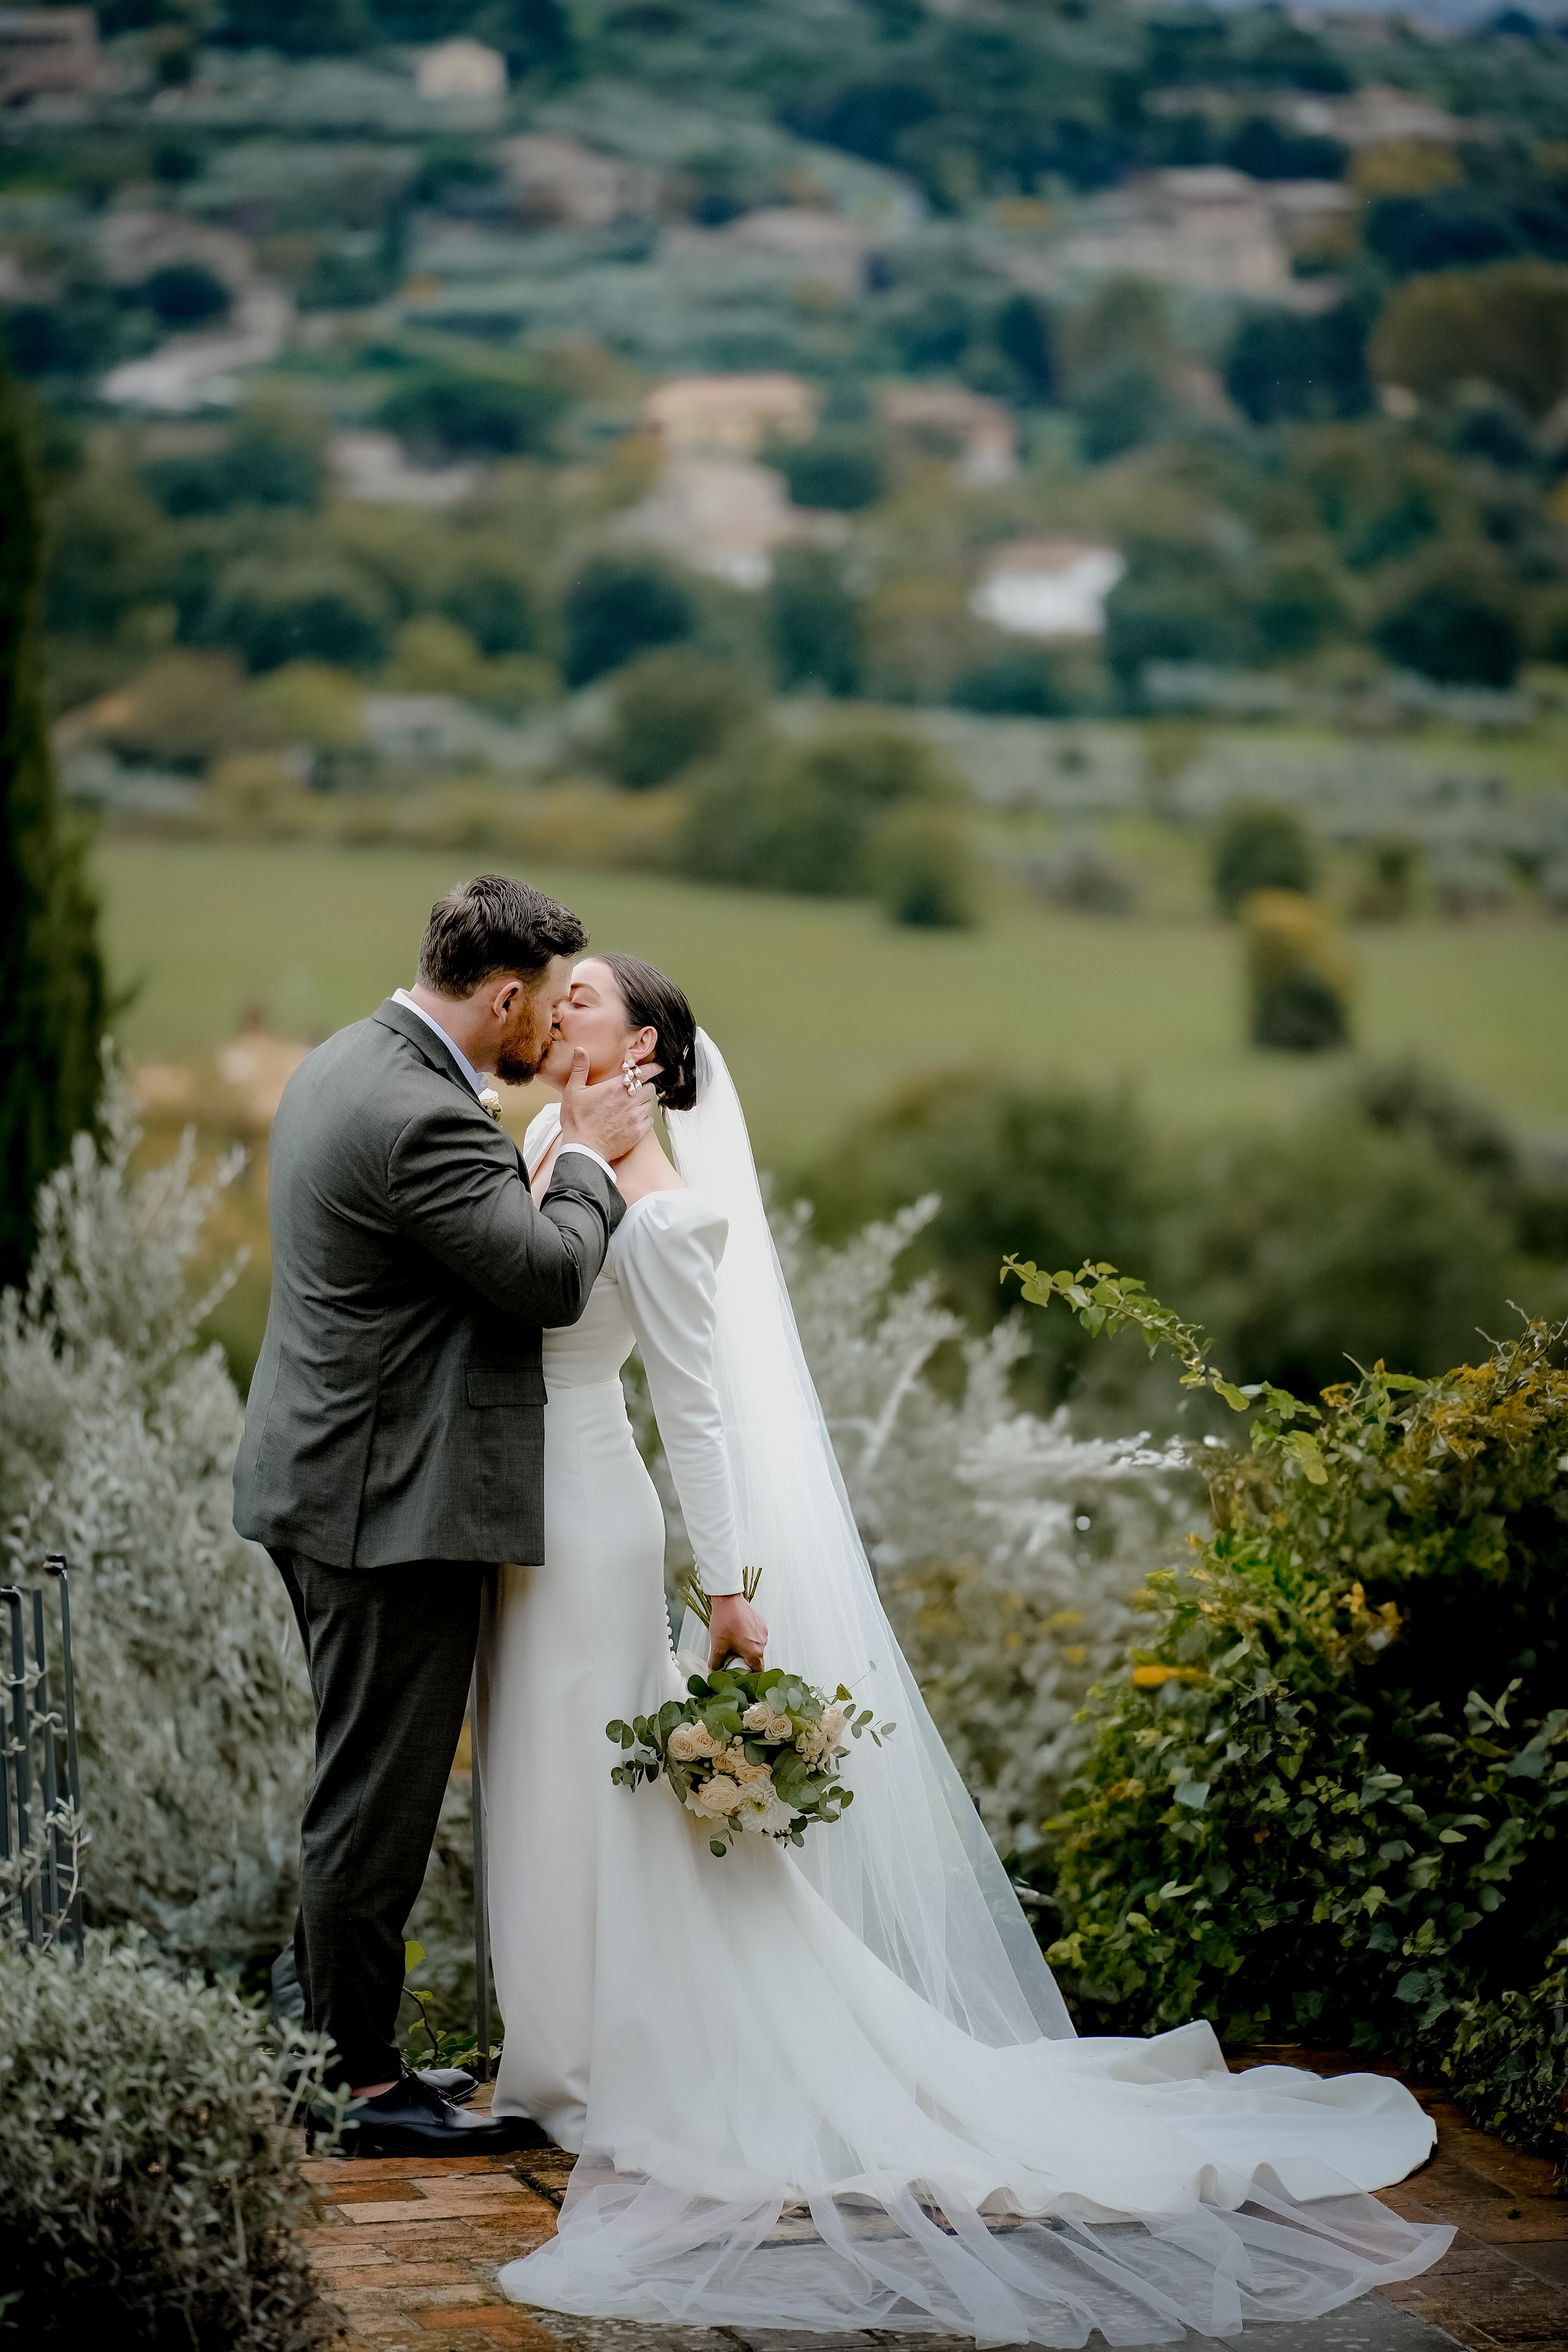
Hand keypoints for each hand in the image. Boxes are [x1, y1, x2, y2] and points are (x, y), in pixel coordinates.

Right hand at [558, 1046, 660, 1164]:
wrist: (583, 1149)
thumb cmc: (577, 1121)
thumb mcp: (573, 1091)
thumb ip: (580, 1068)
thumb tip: (580, 1050)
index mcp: (616, 1087)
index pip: (643, 1072)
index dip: (653, 1068)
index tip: (657, 1067)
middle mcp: (630, 1100)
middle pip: (650, 1088)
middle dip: (645, 1087)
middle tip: (636, 1091)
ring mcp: (636, 1117)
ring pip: (650, 1104)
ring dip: (643, 1103)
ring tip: (632, 1106)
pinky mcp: (638, 1132)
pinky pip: (649, 1120)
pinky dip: (644, 1119)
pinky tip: (633, 1120)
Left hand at [707, 1591, 767, 1671]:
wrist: (728, 1599)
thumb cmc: (725, 1620)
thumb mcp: (717, 1645)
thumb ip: (716, 1662)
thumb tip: (714, 1670)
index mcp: (754, 1651)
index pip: (757, 1671)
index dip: (749, 1675)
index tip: (741, 1674)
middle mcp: (762, 1643)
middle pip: (757, 1659)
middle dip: (746, 1661)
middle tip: (733, 1658)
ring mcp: (763, 1632)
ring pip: (757, 1647)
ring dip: (748, 1648)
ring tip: (734, 1643)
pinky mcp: (761, 1624)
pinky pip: (757, 1636)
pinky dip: (749, 1638)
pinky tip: (738, 1633)